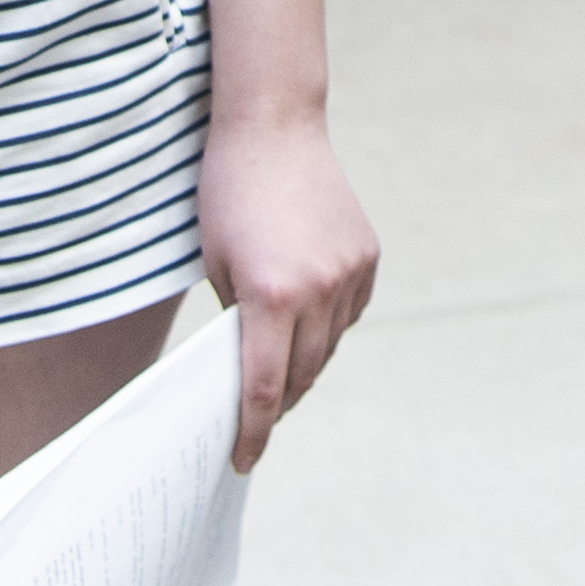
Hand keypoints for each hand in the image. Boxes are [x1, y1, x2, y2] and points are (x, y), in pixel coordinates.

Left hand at [199, 112, 379, 470]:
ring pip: (330, 348)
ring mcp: (350, 273)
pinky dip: (328, 329)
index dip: (252, 433)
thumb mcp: (217, 265)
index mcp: (270, 297)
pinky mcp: (367, 256)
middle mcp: (317, 289)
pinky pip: (349, 314)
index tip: (242, 459)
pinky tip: (307, 325)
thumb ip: (236, 321)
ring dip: (305, 367)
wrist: (274, 126)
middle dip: (278, 404)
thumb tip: (252, 369)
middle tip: (257, 421)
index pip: (264, 390)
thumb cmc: (227, 193)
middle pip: (302, 376)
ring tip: (281, 373)